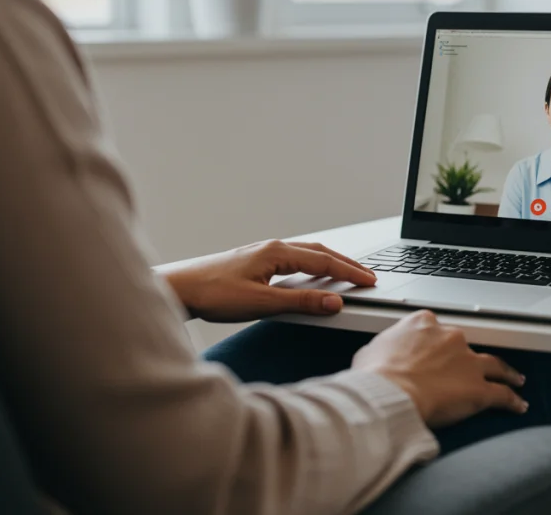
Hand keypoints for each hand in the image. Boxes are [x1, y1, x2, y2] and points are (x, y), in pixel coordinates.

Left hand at [162, 240, 376, 322]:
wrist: (180, 288)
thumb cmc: (212, 293)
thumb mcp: (262, 303)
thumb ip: (300, 303)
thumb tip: (332, 302)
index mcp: (277, 253)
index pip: (324, 261)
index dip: (350, 272)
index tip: (370, 281)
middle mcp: (272, 248)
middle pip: (319, 252)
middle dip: (346, 264)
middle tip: (368, 277)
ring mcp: (263, 254)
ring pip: (306, 254)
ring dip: (330, 264)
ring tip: (347, 275)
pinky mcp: (255, 263)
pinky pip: (293, 260)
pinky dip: (312, 266)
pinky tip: (311, 276)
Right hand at [352, 310, 527, 427]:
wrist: (390, 393)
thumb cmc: (375, 374)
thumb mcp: (371, 351)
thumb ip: (384, 348)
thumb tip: (379, 356)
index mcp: (423, 323)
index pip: (435, 327)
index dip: (437, 340)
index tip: (438, 348)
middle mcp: (450, 337)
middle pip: (466, 344)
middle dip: (469, 356)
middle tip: (473, 367)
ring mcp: (467, 362)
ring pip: (495, 364)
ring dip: (506, 371)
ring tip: (515, 378)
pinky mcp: (479, 388)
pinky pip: (502, 394)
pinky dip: (512, 400)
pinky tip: (519, 404)